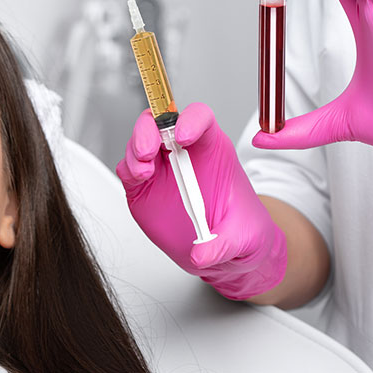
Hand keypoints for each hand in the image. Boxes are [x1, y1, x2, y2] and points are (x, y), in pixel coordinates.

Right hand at [116, 105, 286, 299]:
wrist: (226, 249)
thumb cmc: (240, 229)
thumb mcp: (243, 238)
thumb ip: (222, 245)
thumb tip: (201, 254)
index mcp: (213, 150)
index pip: (200, 118)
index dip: (190, 120)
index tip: (182, 136)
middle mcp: (184, 154)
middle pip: (162, 123)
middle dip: (150, 130)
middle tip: (147, 152)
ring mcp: (162, 168)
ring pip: (141, 141)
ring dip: (136, 150)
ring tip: (143, 172)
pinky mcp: (144, 187)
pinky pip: (128, 168)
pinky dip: (128, 169)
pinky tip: (138, 180)